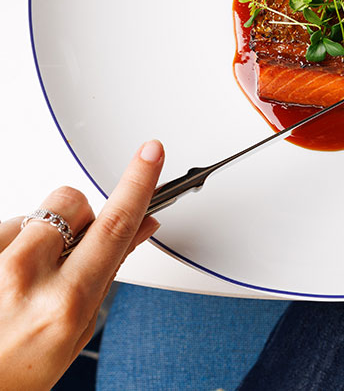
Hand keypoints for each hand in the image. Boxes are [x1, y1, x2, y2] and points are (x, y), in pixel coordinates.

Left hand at [0, 140, 163, 389]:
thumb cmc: (15, 375)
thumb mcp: (76, 331)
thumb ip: (107, 273)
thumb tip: (140, 227)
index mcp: (65, 302)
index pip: (114, 225)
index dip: (139, 183)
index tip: (151, 153)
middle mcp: (25, 277)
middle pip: (72, 203)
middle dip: (79, 216)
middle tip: (66, 253)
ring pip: (33, 215)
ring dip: (37, 237)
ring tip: (20, 280)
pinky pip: (4, 226)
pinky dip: (7, 246)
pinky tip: (0, 278)